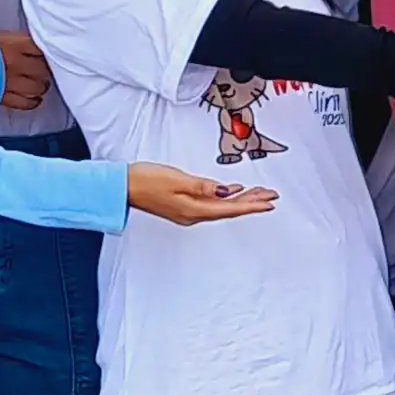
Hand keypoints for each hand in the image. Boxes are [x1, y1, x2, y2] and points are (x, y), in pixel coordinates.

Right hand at [0, 31, 52, 110]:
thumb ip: (14, 40)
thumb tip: (29, 44)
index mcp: (14, 44)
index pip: (41, 49)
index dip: (45, 52)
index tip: (45, 54)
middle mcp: (15, 63)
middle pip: (43, 69)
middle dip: (45, 70)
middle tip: (44, 70)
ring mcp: (9, 82)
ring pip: (37, 87)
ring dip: (41, 86)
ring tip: (40, 84)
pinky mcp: (1, 97)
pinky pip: (25, 103)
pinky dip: (33, 102)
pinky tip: (34, 99)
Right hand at [126, 164, 273, 224]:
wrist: (123, 187)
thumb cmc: (146, 181)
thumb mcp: (177, 180)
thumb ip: (203, 186)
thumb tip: (225, 191)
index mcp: (194, 210)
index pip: (230, 208)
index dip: (252, 205)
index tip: (270, 203)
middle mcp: (193, 214)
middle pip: (229, 209)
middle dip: (252, 202)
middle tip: (271, 196)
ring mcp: (188, 211)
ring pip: (222, 206)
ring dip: (241, 199)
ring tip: (259, 193)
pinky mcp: (182, 204)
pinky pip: (211, 203)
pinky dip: (225, 196)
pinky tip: (233, 190)